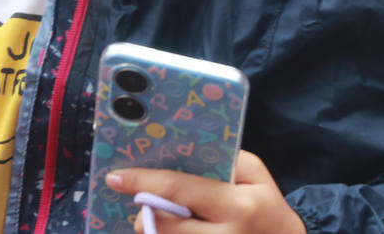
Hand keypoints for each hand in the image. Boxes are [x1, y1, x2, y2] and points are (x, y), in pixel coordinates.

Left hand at [105, 151, 304, 233]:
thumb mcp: (256, 174)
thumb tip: (182, 156)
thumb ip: (224, 161)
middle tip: (141, 206)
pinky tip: (170, 229)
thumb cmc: (268, 206)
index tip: (116, 177)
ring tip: (158, 220)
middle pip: (163, 227)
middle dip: (145, 215)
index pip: (179, 190)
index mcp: (236, 205)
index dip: (143, 182)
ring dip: (153, 231)